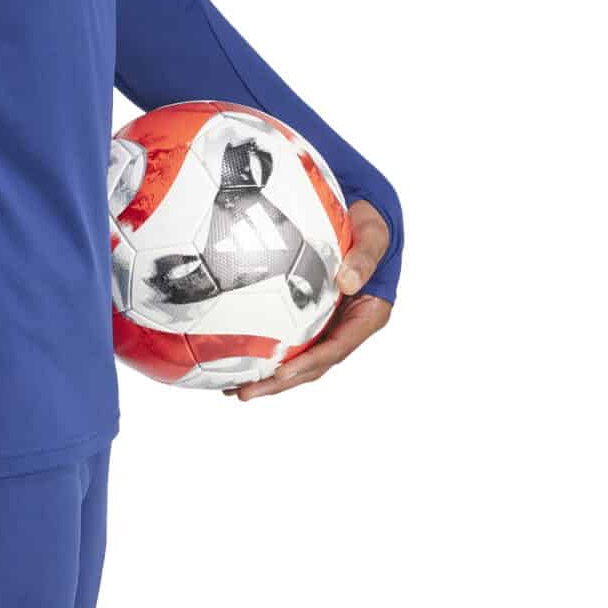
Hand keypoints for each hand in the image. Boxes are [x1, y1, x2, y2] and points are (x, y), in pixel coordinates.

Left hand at [221, 197, 393, 399]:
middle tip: (245, 393)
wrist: (364, 215)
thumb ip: (363, 258)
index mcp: (367, 315)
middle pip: (313, 364)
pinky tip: (237, 359)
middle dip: (280, 382)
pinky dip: (266, 351)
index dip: (308, 364)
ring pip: (299, 358)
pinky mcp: (311, 315)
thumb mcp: (373, 237)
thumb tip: (347, 282)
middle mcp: (346, 326)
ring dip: (269, 376)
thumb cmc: (370, 226)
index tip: (281, 373)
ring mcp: (328, 323)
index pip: (336, 349)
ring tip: (234, 388)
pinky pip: (289, 338)